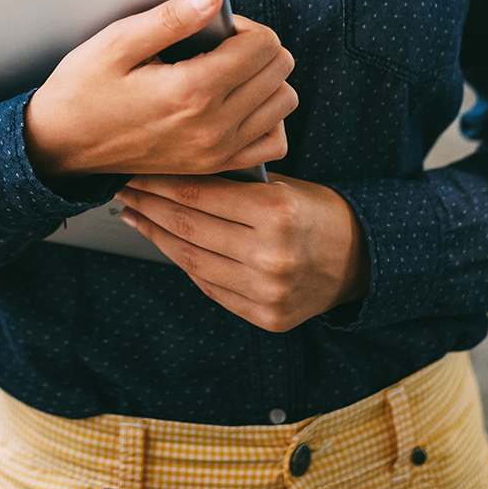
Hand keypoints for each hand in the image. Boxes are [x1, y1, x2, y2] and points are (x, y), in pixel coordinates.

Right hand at [22, 0, 297, 180]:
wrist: (61, 144)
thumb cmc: (82, 91)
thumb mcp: (117, 43)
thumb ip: (171, 18)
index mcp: (192, 91)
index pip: (262, 45)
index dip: (244, 25)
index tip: (217, 25)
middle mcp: (212, 126)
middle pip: (279, 70)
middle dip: (257, 47)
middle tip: (221, 44)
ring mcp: (216, 151)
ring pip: (283, 103)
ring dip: (266, 79)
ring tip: (230, 71)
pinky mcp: (214, 166)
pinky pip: (272, 142)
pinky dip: (266, 118)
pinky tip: (239, 104)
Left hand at [116, 174, 369, 332]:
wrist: (362, 260)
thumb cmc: (318, 212)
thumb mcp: (283, 185)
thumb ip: (234, 185)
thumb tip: (171, 173)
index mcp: (277, 212)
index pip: (200, 195)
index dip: (160, 182)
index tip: (135, 171)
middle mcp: (272, 255)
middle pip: (189, 228)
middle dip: (150, 206)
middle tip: (125, 189)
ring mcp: (268, 292)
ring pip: (192, 260)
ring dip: (157, 236)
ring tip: (136, 216)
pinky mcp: (266, 317)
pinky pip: (211, 287)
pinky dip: (185, 263)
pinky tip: (167, 244)